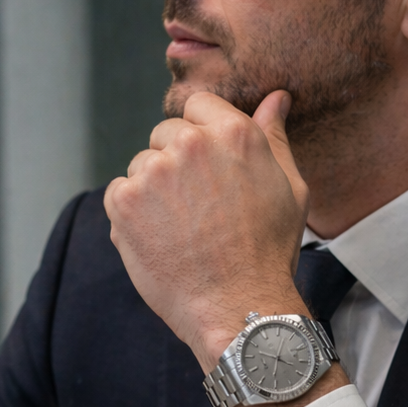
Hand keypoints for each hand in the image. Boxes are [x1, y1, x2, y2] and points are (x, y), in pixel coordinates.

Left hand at [104, 90, 310, 371]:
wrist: (236, 308)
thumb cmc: (267, 253)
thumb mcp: (289, 190)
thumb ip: (274, 138)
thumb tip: (277, 98)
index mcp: (234, 133)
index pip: (198, 105)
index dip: (200, 135)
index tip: (206, 168)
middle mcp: (191, 145)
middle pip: (165, 133)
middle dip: (175, 163)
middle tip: (197, 209)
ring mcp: (154, 172)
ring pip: (141, 165)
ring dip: (153, 190)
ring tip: (181, 230)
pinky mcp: (124, 202)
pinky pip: (118, 192)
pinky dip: (131, 214)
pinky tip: (160, 239)